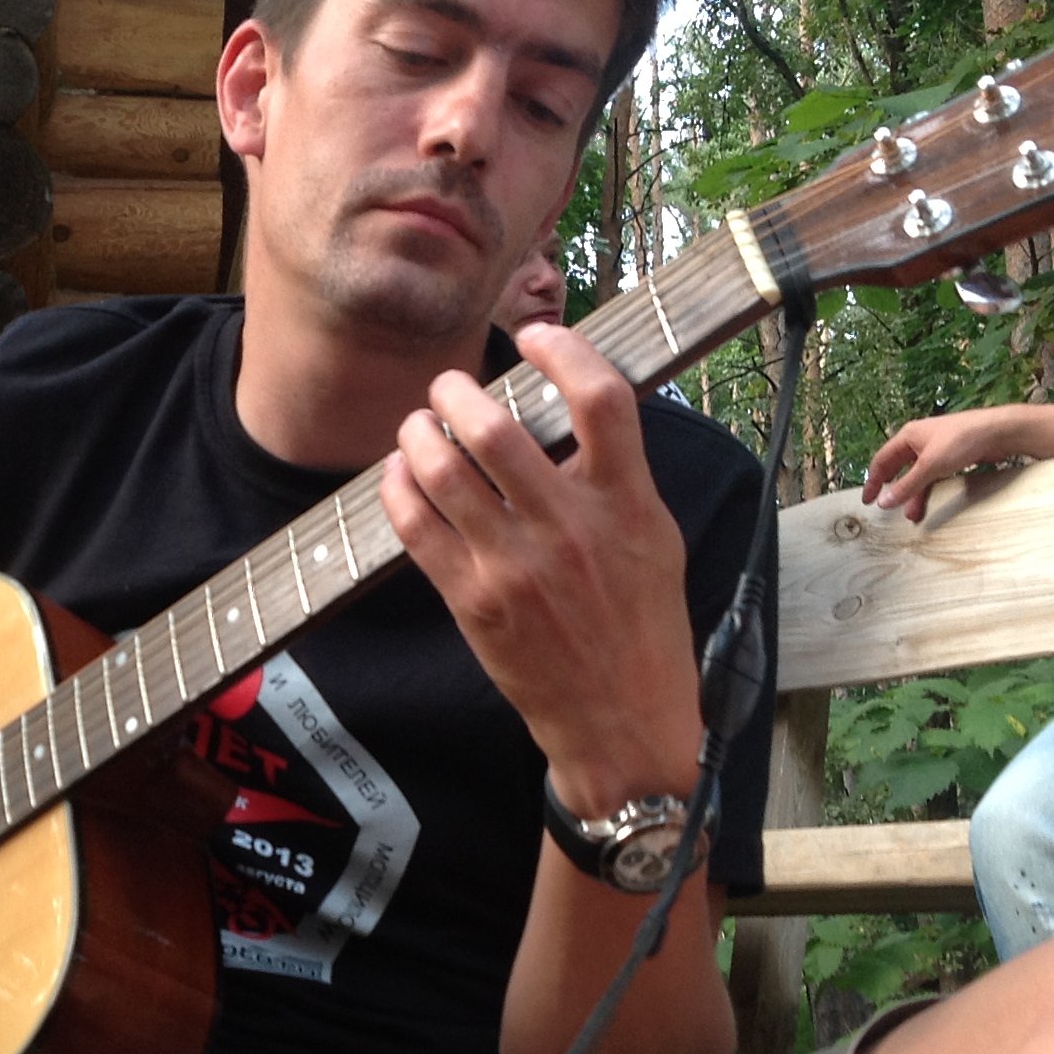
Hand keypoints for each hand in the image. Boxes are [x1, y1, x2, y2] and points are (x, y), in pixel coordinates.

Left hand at [379, 323, 702, 815]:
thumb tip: (573, 409)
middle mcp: (570, 527)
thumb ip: (618, 474)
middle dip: (457, 391)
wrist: (621, 719)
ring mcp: (516, 565)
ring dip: (419, 433)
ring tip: (417, 425)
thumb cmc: (642, 625)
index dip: (564, 350)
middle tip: (448, 386)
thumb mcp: (655, 538)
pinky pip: (416, 526)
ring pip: (444, 470)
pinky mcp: (473, 600)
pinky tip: (399, 475)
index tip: (535, 334)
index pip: (601, 398)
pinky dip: (398, 488)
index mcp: (628, 503)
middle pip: (497, 427)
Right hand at [864, 408, 1017, 520]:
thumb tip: (882, 502)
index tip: (868, 500)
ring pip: (917, 474)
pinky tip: (929, 501)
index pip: (881, 460)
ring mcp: (936, 448)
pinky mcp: (952, 455)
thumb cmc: (960, 441)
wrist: (998, 431)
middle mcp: (919, 440)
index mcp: (908, 436)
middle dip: (895, 490)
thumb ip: (906, 486)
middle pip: (899, 468)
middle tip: (888, 508)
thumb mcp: (930, 466)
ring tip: (913, 515)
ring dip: (914, 494)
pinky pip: (933, 475)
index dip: (873, 481)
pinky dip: (928, 488)